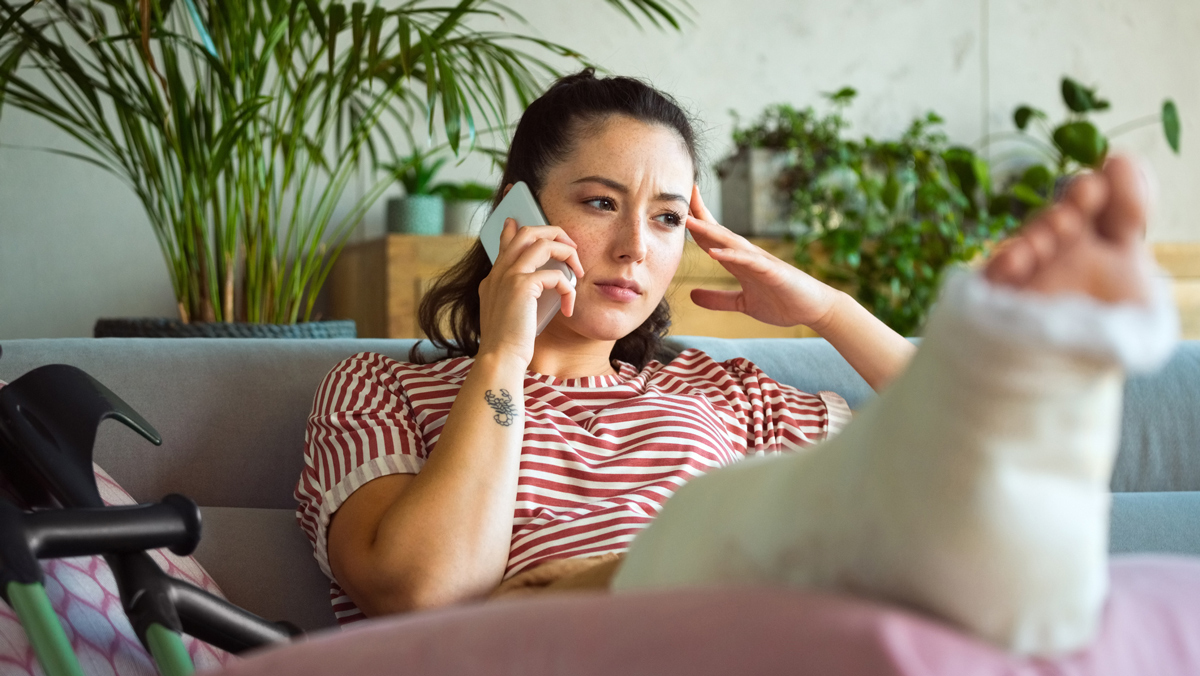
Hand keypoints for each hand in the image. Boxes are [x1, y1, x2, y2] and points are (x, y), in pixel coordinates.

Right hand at [477, 218, 585, 365]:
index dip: (513, 229)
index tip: (516, 220)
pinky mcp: (522, 285)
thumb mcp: (510, 314)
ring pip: (543, 243)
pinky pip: (556, 275)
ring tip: (578, 271)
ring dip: (567, 253)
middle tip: (571, 246)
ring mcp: (508, 276)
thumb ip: (518, 296)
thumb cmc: (509, 344)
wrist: (500, 358)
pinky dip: (568, 289)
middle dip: (554, 232)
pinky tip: (569, 307)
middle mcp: (499, 272)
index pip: (505, 242)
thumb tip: (538, 285)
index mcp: (494, 279)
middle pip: (527, 232)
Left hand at [686, 186, 840, 329]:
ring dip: (709, 230)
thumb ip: (718, 299)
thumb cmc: (782, 302)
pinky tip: (714, 252)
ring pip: (731, 242)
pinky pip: (749, 261)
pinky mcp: (772, 272)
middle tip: (679, 195)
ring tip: (688, 221)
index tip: (676, 207)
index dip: (695, 222)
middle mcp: (747, 255)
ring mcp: (760, 261)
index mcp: (738, 261)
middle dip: (699, 214)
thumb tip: (691, 295)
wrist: (814, 309)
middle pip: (718, 231)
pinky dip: (732, 256)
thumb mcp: (742, 303)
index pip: (711, 238)